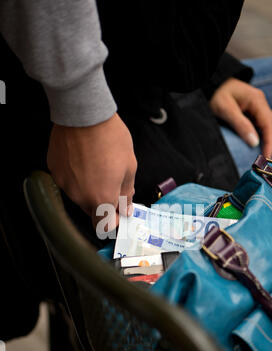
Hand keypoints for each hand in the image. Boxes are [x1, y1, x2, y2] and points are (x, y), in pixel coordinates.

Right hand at [47, 113, 136, 231]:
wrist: (84, 114)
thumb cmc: (110, 138)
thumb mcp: (129, 166)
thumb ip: (127, 193)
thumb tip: (126, 208)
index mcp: (102, 198)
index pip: (104, 226)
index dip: (113, 221)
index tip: (118, 212)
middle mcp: (80, 197)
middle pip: (92, 212)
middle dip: (103, 203)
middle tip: (111, 184)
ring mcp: (65, 185)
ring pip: (79, 197)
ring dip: (89, 189)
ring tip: (96, 167)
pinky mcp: (55, 172)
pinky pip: (68, 182)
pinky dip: (76, 177)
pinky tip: (83, 161)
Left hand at [210, 78, 271, 157]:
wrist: (211, 81)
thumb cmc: (215, 94)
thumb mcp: (225, 109)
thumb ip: (240, 124)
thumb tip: (254, 143)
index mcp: (257, 101)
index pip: (268, 125)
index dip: (270, 143)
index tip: (268, 158)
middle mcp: (261, 103)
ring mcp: (260, 106)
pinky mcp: (255, 110)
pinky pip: (270, 124)